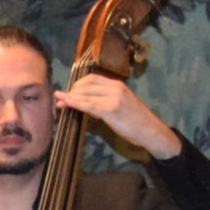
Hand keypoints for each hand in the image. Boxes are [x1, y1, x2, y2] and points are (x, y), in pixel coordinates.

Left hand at [56, 76, 180, 161]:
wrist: (150, 130)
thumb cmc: (135, 120)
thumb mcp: (120, 104)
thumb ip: (104, 101)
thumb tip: (84, 102)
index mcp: (117, 85)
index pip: (91, 78)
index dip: (76, 84)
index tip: (67, 92)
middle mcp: (115, 88)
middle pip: (85, 85)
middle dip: (70, 92)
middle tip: (60, 100)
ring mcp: (114, 98)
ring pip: (85, 95)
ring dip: (70, 99)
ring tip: (59, 103)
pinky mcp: (112, 110)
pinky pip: (89, 106)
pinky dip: (75, 104)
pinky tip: (66, 104)